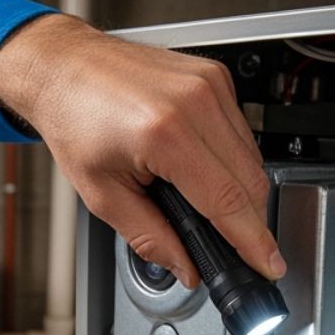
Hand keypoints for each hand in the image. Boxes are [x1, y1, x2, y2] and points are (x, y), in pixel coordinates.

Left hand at [0, 14, 283, 288]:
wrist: (64, 68)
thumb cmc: (74, 119)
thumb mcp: (102, 194)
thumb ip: (149, 237)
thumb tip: (185, 267)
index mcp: (165, 133)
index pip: (228, 202)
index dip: (253, 242)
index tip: (269, 265)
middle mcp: (195, 102)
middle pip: (251, 182)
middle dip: (248, 222)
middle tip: (233, 248)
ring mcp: (209, 85)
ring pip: (252, 158)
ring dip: (240, 191)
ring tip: (202, 203)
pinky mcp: (215, 77)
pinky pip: (242, 132)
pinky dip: (231, 160)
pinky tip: (202, 168)